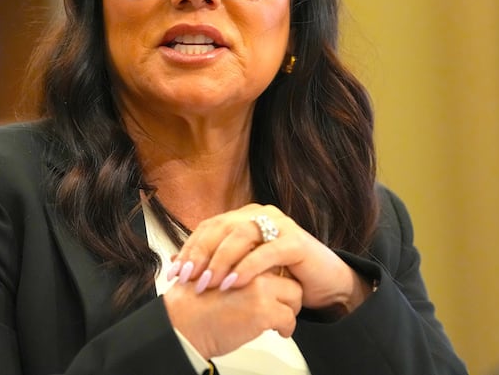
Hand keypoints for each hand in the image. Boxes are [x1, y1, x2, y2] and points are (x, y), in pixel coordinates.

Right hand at [163, 268, 301, 358]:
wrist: (182, 323)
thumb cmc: (192, 302)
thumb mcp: (211, 271)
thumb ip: (230, 264)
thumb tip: (247, 267)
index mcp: (238, 253)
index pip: (271, 255)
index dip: (277, 272)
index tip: (277, 284)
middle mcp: (250, 264)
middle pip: (287, 273)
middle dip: (287, 289)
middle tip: (282, 302)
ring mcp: (258, 286)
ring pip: (294, 294)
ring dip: (289, 308)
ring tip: (277, 319)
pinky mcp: (263, 309)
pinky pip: (289, 317)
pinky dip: (286, 327)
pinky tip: (276, 331)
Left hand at [168, 204, 371, 313]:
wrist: (325, 285)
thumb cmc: (280, 276)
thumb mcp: (242, 268)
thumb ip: (213, 261)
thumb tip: (174, 262)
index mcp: (243, 217)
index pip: (209, 227)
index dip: (189, 248)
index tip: (174, 273)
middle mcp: (259, 214)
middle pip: (221, 227)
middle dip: (200, 253)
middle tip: (187, 278)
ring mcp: (280, 224)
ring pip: (241, 235)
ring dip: (220, 260)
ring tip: (208, 283)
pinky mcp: (296, 241)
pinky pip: (267, 252)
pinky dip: (247, 267)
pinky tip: (233, 284)